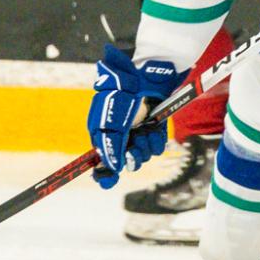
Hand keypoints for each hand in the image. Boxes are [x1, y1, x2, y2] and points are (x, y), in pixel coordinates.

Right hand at [86, 45, 180, 187]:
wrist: (146, 77)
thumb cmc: (122, 95)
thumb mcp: (110, 121)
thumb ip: (110, 145)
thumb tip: (114, 168)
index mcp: (104, 134)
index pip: (102, 160)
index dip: (104, 174)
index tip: (108, 182)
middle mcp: (121, 137)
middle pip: (125, 162)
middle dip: (131, 157)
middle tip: (134, 147)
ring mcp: (138, 134)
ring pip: (143, 156)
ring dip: (144, 146)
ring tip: (144, 130)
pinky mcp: (154, 130)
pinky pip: (156, 147)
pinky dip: (156, 140)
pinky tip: (153, 129)